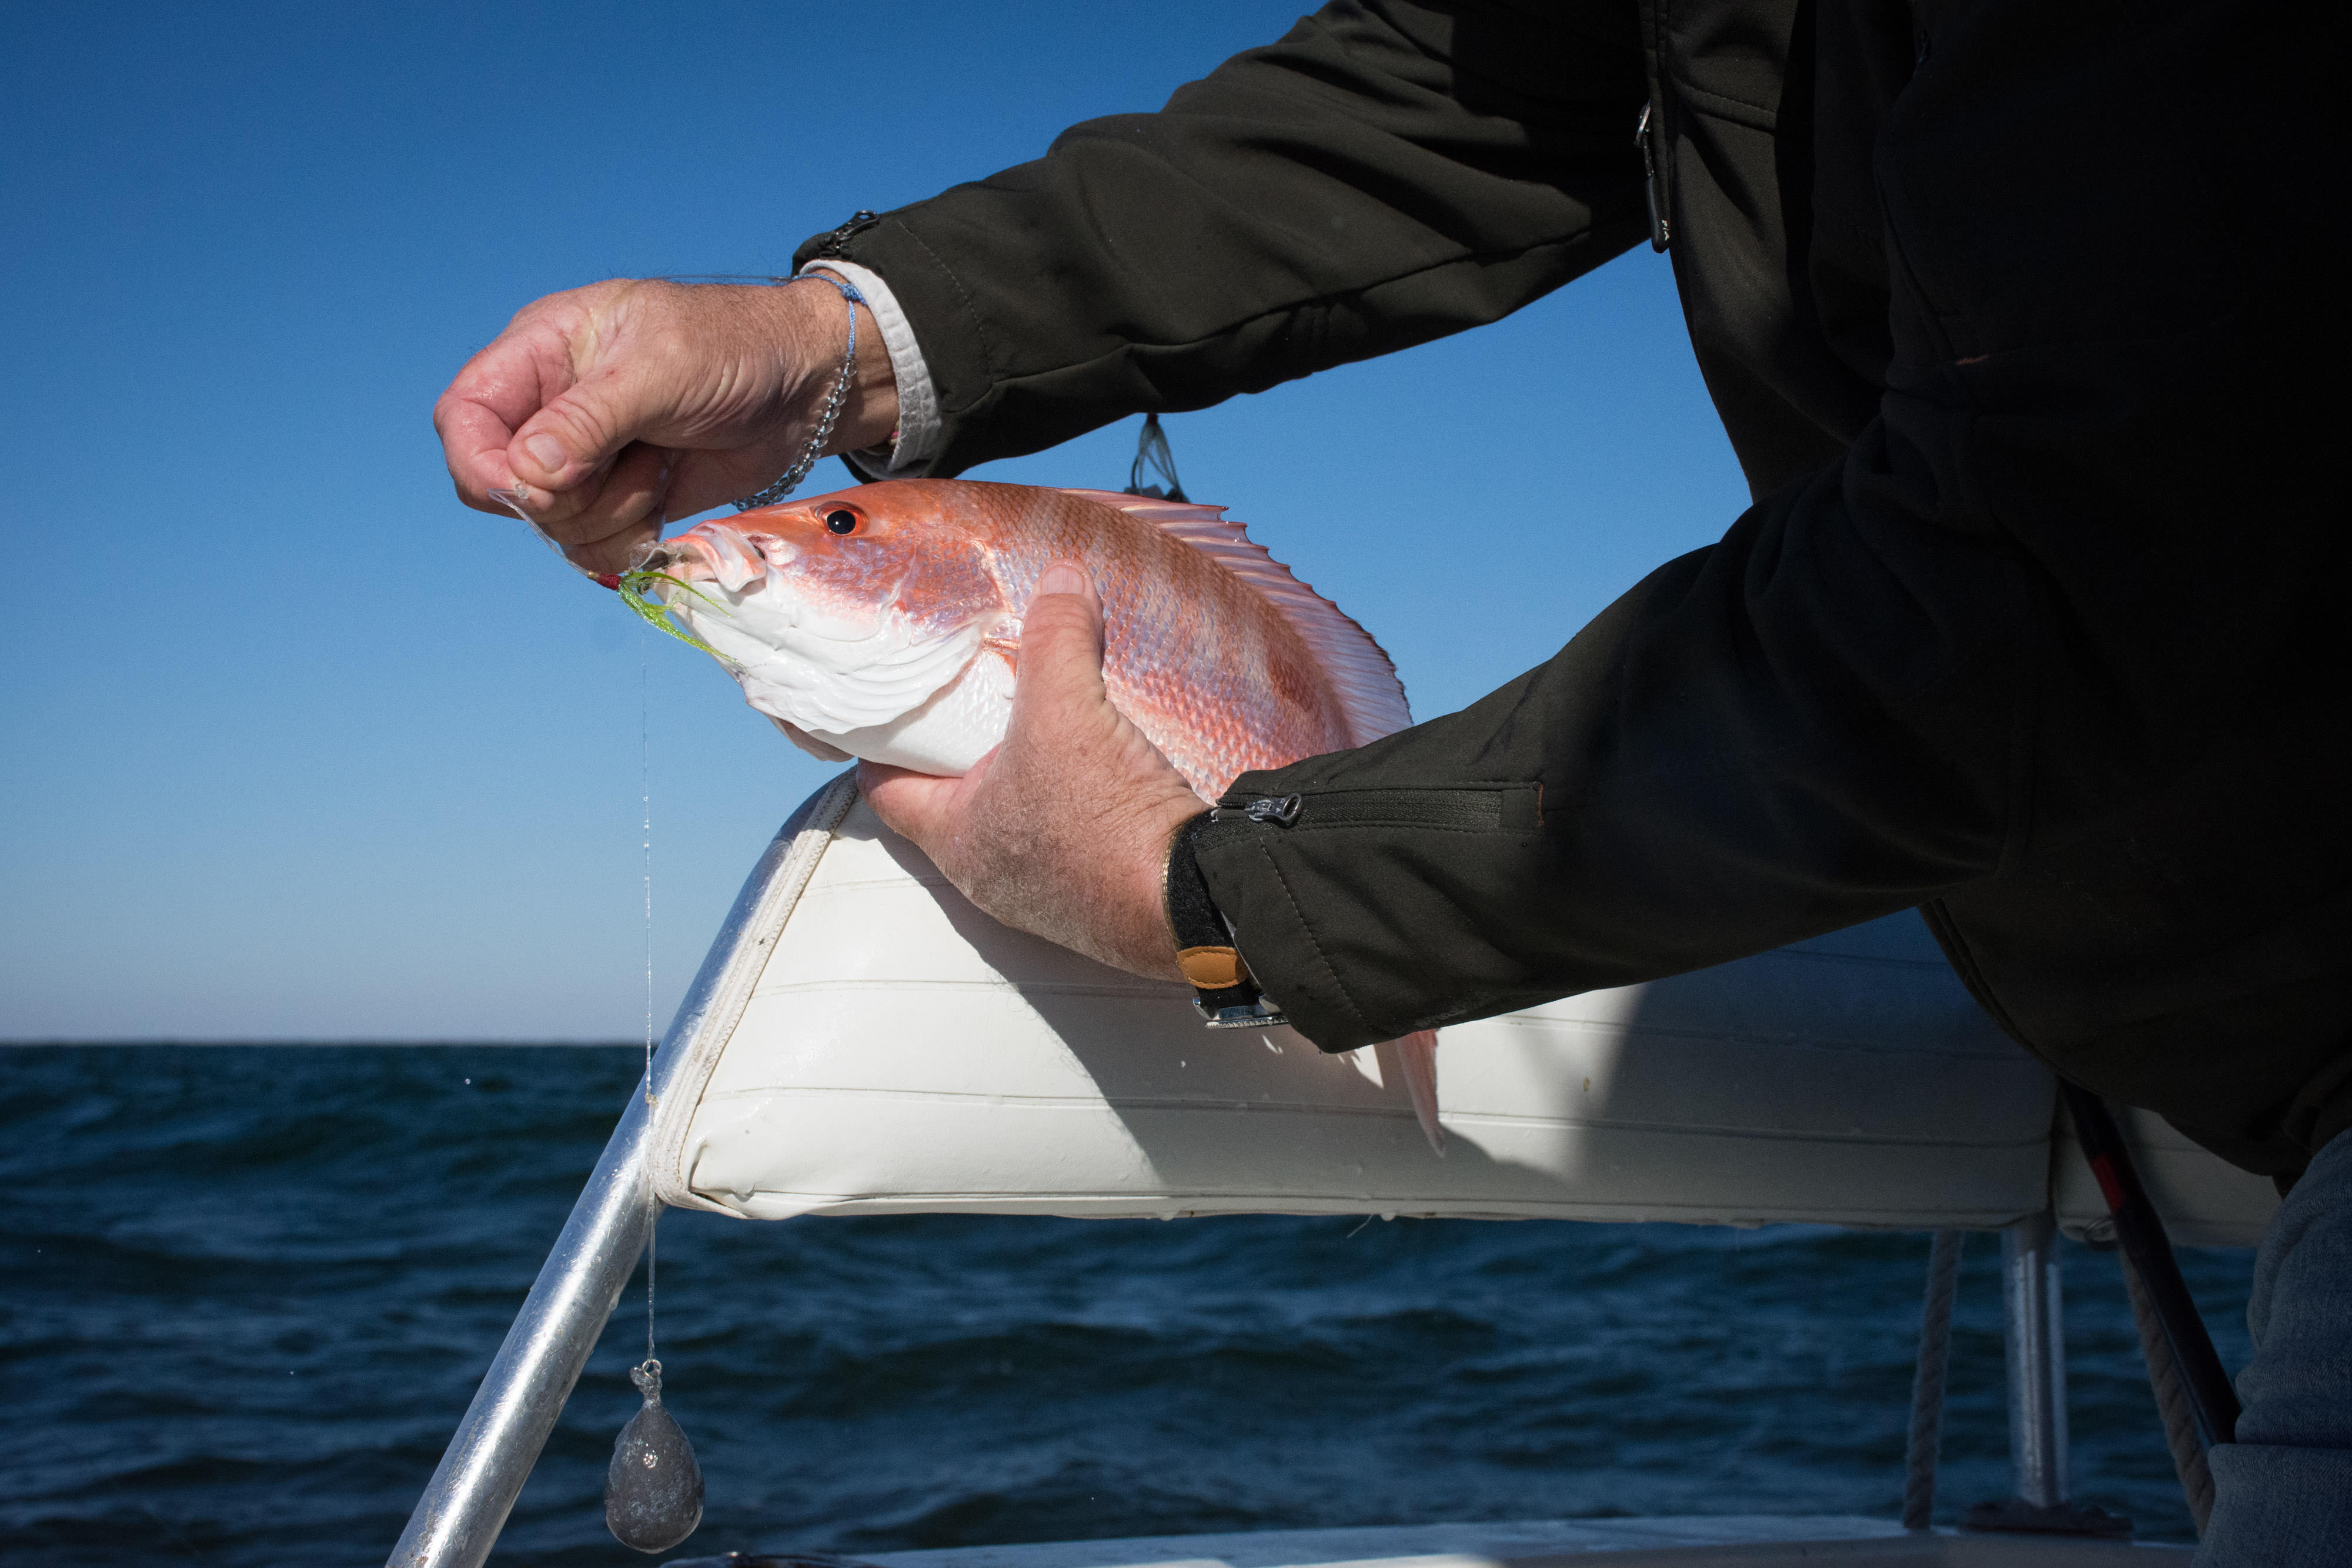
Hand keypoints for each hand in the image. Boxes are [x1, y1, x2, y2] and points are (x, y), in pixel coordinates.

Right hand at [432, 278, 896, 574]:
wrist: (808, 387)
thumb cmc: (736, 347)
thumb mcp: (660, 370)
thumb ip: (586, 421)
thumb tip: (525, 475)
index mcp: (541, 353)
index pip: (463, 418)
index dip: (483, 463)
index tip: (538, 486)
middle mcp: (552, 409)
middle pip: (501, 485)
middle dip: (564, 496)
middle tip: (630, 464)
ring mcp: (588, 460)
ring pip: (551, 523)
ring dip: (607, 515)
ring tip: (660, 468)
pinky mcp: (623, 499)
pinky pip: (591, 545)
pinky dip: (625, 541)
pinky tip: (664, 501)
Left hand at [861, 563, 1206, 981]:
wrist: (1196, 902)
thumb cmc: (1104, 819)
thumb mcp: (1067, 709)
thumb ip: (1056, 636)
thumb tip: (1062, 579)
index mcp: (954, 840)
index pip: (884, 787)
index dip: (882, 739)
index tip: (896, 701)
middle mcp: (988, 876)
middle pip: (950, 799)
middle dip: (962, 749)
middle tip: (979, 696)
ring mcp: (1043, 895)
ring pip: (1013, 820)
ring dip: (1025, 775)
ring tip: (1047, 720)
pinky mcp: (1094, 899)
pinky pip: (1068, 839)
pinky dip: (1074, 800)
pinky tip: (1103, 765)